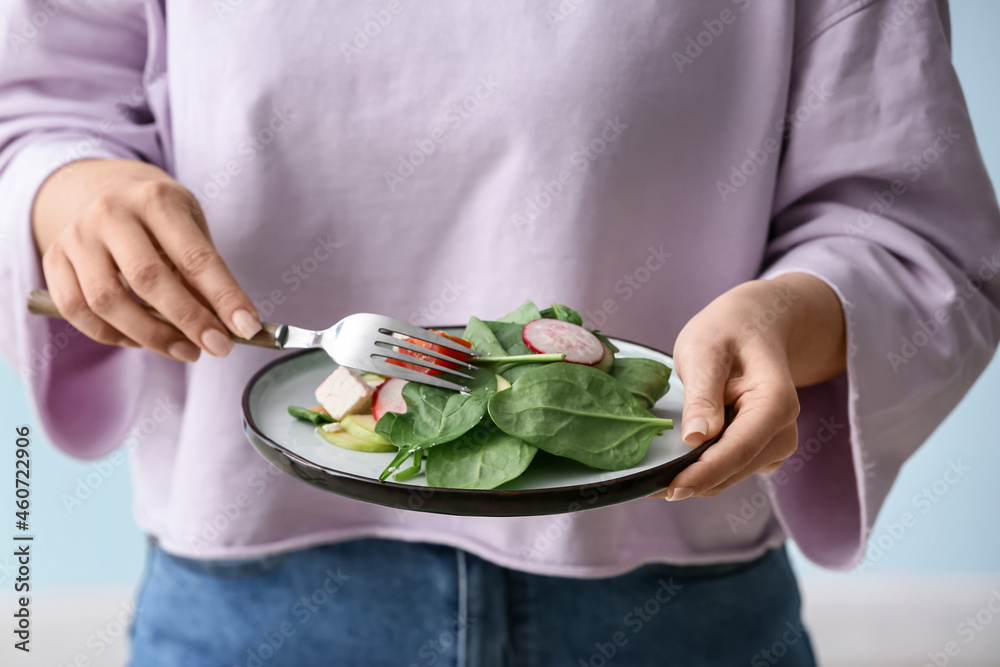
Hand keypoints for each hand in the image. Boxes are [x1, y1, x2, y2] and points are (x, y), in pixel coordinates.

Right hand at [32, 158, 260, 361]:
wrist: (104, 189)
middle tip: (218, 347)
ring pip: (107, 301)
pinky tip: (139, 340)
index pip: (195, 257)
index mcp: (156, 199)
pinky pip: (77, 310)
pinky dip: (111, 335)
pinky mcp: (54, 259)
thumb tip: (229, 326)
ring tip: (185, 350)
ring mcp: (77, 236)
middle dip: (189, 321)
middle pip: (148, 280)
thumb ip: (204, 273)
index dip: (224, 297)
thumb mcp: (191, 227)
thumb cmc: (161, 217)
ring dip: (151, 336)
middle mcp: (111, 213)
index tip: (247, 328)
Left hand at [651, 273, 846, 500]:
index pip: (739, 448)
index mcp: (775, 402)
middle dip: (694, 481)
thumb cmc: (728, 331)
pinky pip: (731, 470)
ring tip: (653, 479)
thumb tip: (695, 438)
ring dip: (697, 480)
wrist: (755, 324)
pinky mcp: (762, 449)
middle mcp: (784, 429)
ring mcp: (776, 442)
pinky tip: (675, 466)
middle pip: (736, 468)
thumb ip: (702, 394)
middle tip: (646, 487)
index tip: (671, 488)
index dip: (704, 473)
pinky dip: (704, 472)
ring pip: (732, 475)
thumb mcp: (705, 351)